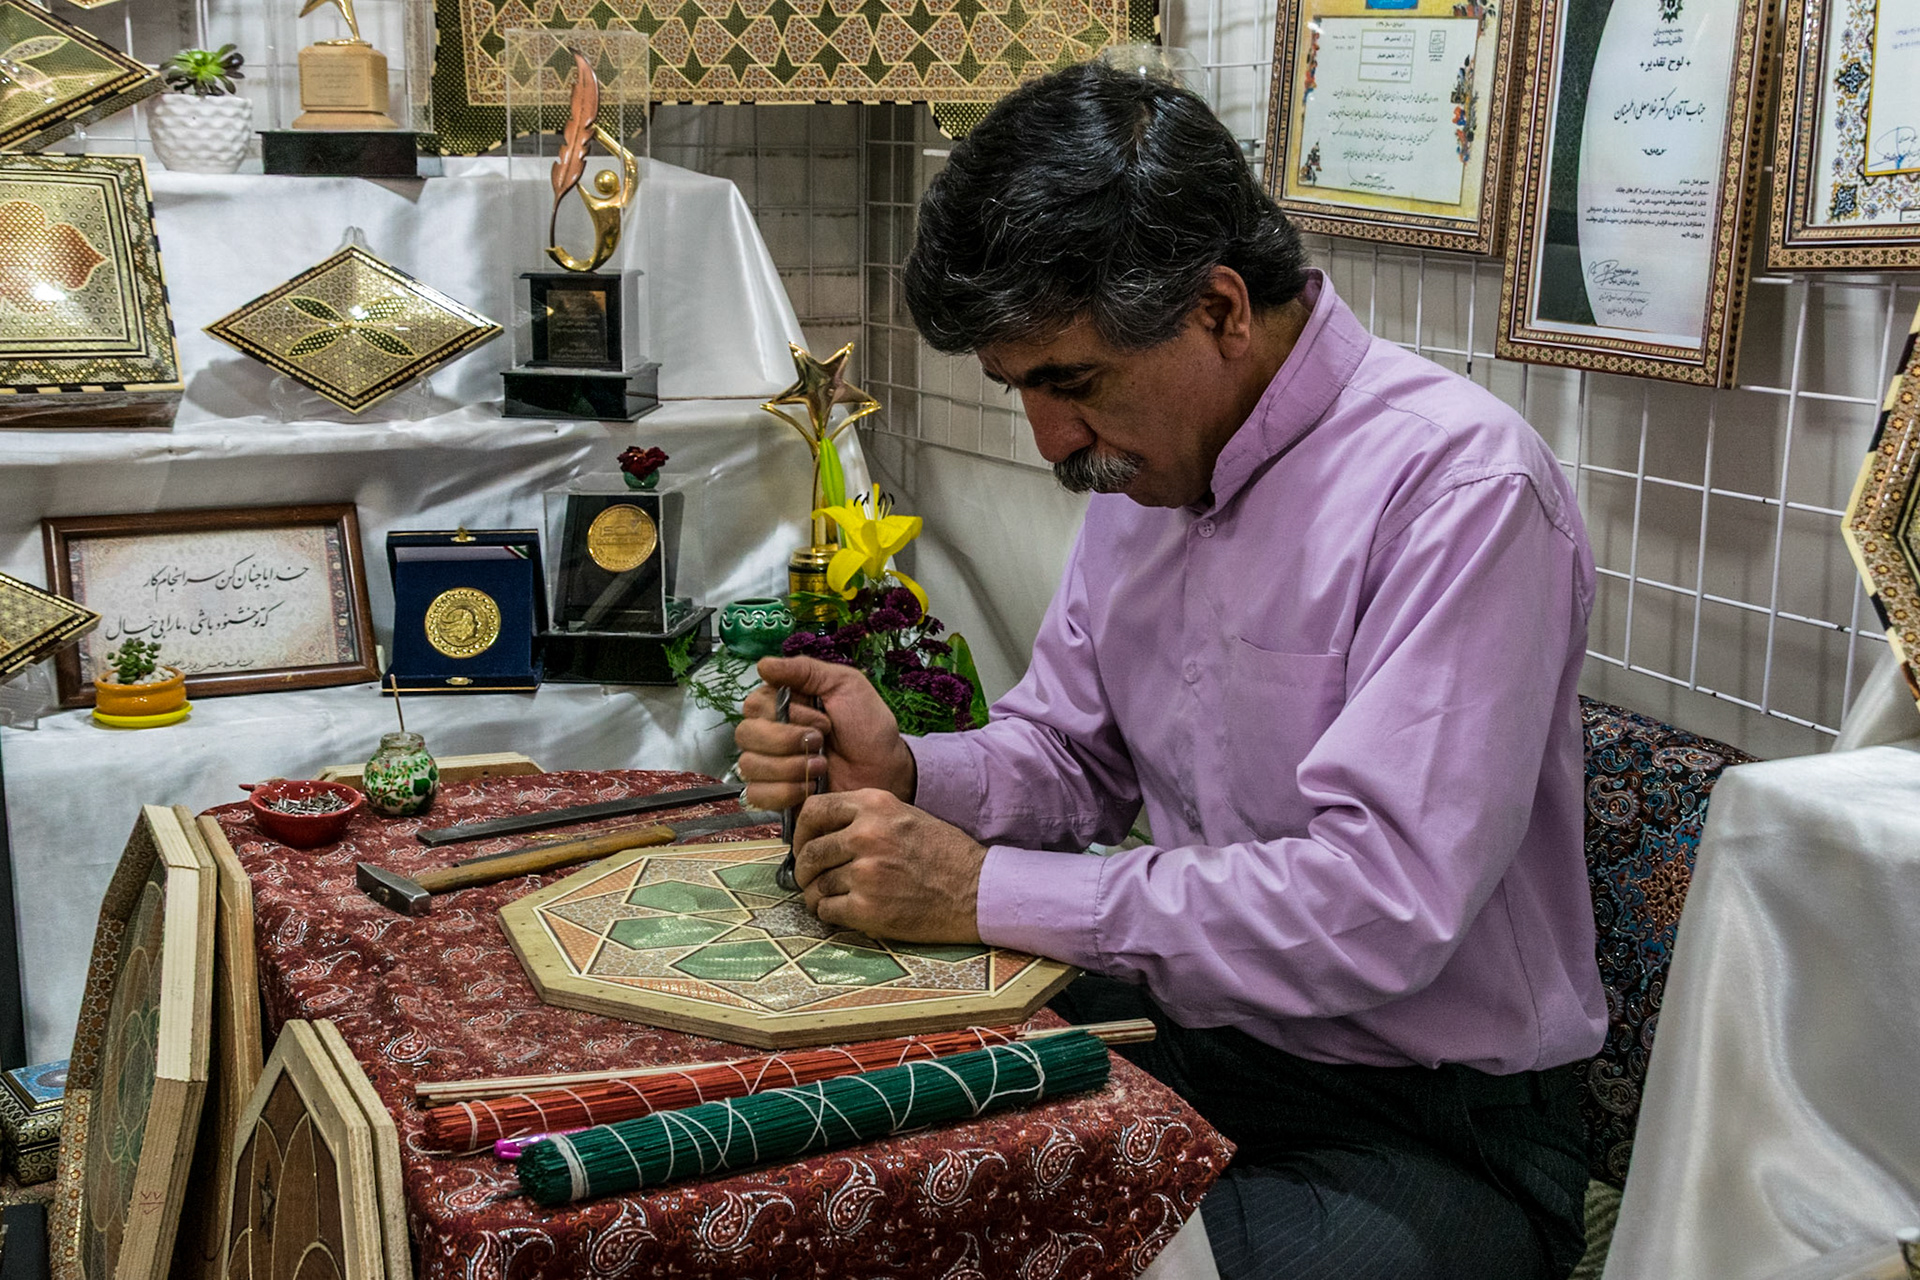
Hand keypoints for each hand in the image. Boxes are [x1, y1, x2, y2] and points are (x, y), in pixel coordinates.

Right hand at [736, 656, 916, 810]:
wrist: (885, 769)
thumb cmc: (868, 726)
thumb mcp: (844, 684)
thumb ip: (804, 670)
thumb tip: (763, 665)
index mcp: (781, 703)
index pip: (753, 705)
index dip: (786, 715)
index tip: (822, 720)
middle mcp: (769, 732)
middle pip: (745, 735)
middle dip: (787, 741)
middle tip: (821, 742)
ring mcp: (770, 765)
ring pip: (749, 765)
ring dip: (791, 767)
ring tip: (822, 766)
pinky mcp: (776, 795)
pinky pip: (757, 794)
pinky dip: (786, 791)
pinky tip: (810, 787)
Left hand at [792, 789, 985, 942]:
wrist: (974, 890)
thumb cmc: (942, 853)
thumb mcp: (903, 815)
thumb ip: (863, 817)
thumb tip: (820, 831)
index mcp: (874, 805)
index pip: (813, 810)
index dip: (801, 832)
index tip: (804, 845)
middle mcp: (866, 834)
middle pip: (810, 852)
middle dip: (805, 869)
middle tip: (810, 879)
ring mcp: (866, 872)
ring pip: (816, 885)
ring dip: (817, 894)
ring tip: (830, 898)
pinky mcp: (868, 908)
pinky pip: (827, 910)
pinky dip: (829, 913)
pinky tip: (843, 911)